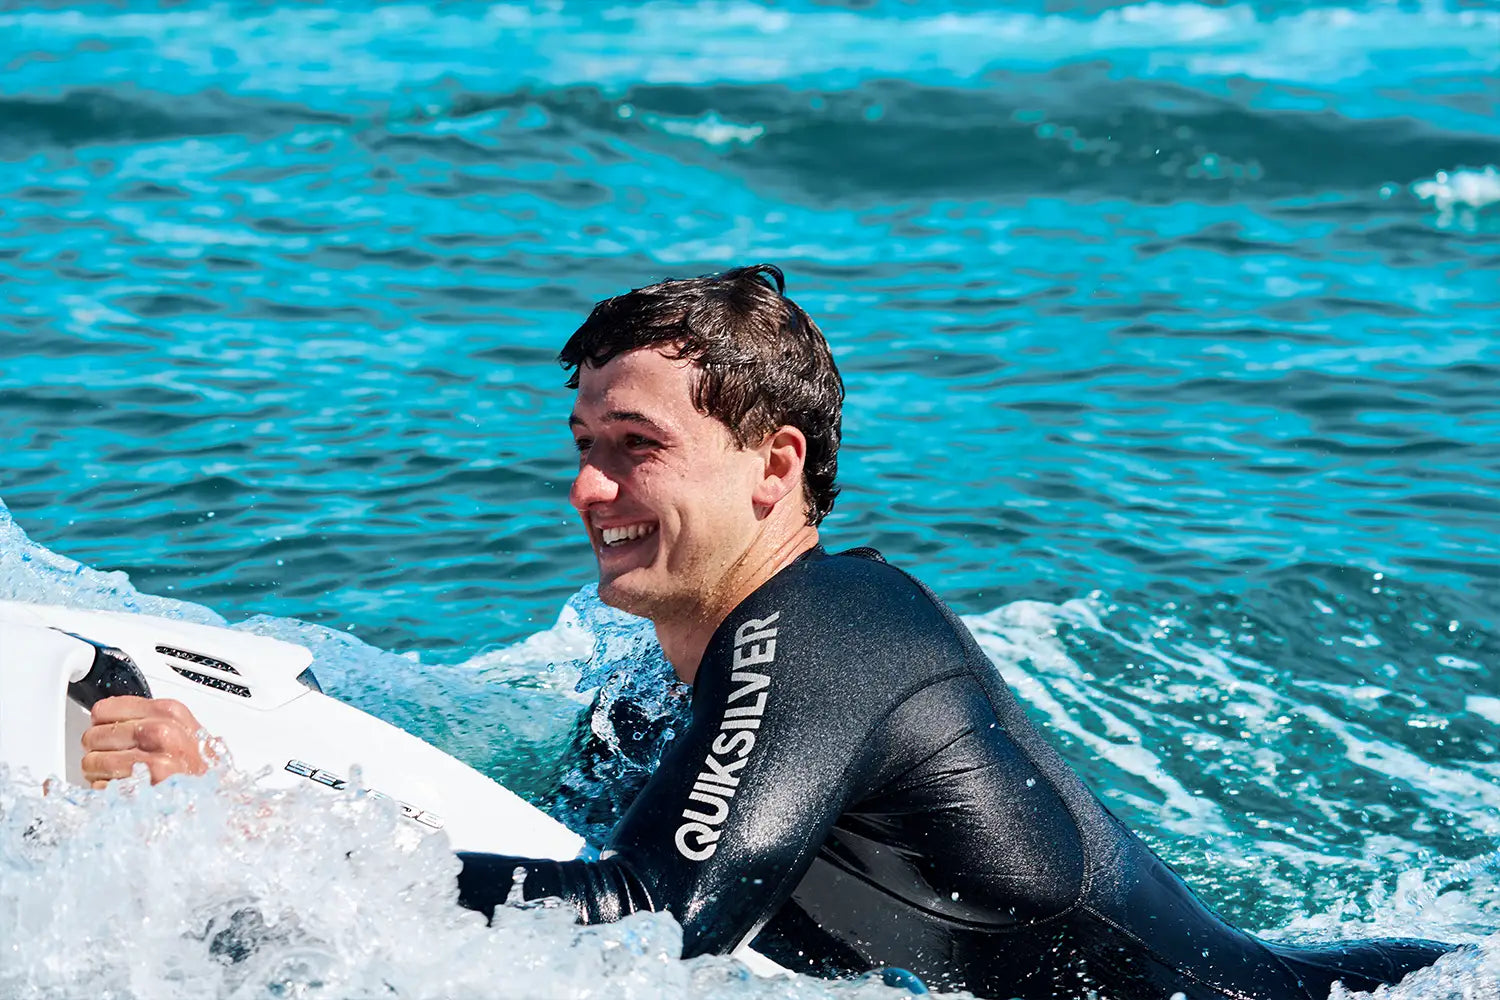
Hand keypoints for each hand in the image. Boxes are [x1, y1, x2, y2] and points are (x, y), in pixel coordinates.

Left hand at [81, 696, 211, 787]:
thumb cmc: (201, 772)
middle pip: (93, 735)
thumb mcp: (187, 732)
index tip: (113, 735)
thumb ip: (155, 719)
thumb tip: (114, 716)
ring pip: (91, 762)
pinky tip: (124, 792)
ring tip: (122, 777)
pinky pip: (98, 786)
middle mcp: (160, 732)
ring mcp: (150, 761)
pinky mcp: (139, 789)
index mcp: (170, 712)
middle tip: (119, 760)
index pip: (104, 710)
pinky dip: (104, 793)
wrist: (216, 806)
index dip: (104, 725)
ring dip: (100, 773)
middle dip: (99, 750)